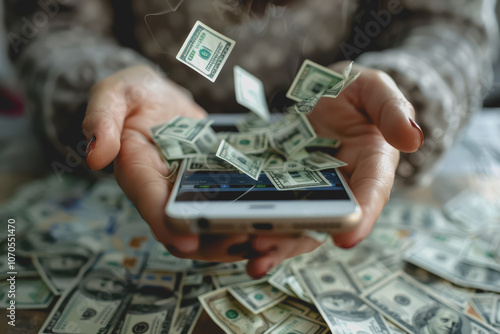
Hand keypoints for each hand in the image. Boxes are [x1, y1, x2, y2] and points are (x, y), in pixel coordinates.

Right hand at [82, 66, 261, 267]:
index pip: (149, 202)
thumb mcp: (114, 94)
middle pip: (185, 228)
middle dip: (214, 241)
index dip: (165, 223)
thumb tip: (97, 157)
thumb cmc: (133, 94)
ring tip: (270, 237)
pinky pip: (229, 206)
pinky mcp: (212, 184)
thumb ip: (103, 119)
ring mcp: (190, 190)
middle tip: (248, 242)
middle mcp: (163, 190)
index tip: (187, 241)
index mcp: (137, 171)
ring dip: (237, 235)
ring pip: (210, 225)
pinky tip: (276, 218)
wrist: (158, 97)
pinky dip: (248, 216)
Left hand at [246, 62, 422, 274]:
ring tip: (249, 255)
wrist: (325, 94)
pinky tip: (233, 233)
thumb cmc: (354, 92)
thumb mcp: (374, 90)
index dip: (361, 218)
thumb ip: (391, 109)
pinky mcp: (285, 187)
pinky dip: (257, 223)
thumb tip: (412, 138)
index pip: (370, 193)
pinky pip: (273, 209)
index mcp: (370, 165)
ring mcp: (310, 191)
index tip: (344, 237)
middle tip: (268, 250)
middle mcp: (341, 187)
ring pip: (296, 223)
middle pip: (324, 220)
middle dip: (298, 239)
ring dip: (273, 242)